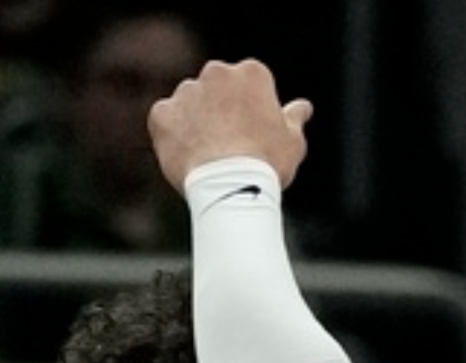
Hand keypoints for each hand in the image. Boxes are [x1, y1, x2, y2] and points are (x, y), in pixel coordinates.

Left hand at [149, 58, 312, 190]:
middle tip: (233, 143)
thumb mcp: (293, 142)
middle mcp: (216, 73)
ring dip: (199, 120)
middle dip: (223, 108)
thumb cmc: (267, 163)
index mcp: (251, 74)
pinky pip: (167, 120)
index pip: (252, 83)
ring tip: (211, 155)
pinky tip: (191, 156)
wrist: (228, 185)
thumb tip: (303, 107)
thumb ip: (294, 119)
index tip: (257, 131)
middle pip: (219, 87)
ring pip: (192, 102)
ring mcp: (186, 92)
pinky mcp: (161, 113)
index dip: (255, 108)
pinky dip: (175, 134)